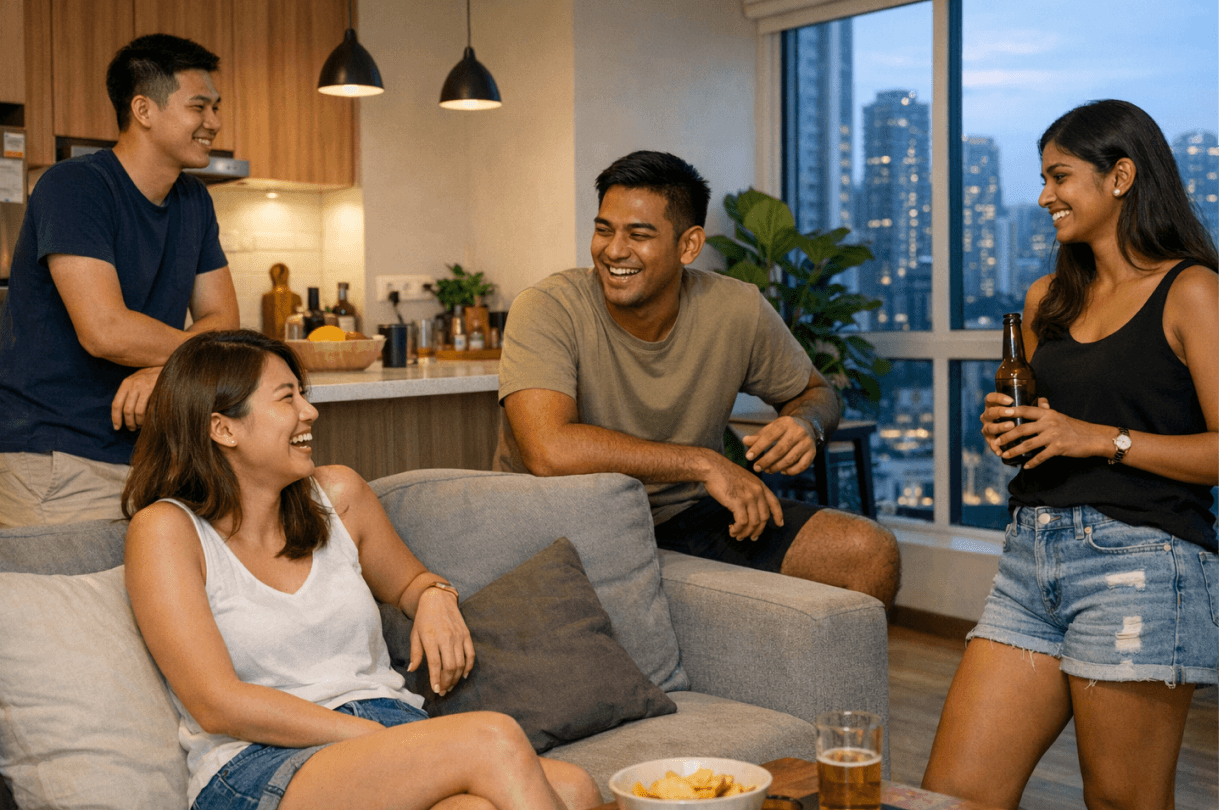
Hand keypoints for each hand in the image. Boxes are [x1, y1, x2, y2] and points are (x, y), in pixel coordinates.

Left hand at [111, 367, 162, 430]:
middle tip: (132, 428)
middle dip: (128, 422)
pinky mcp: (154, 389)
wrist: (168, 367)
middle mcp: (133, 385)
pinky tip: (149, 420)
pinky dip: (147, 418)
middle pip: (126, 410)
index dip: (115, 418)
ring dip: (138, 422)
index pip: (116, 404)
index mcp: (126, 383)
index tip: (117, 428)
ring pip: (137, 411)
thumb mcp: (138, 381)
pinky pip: (148, 408)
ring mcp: (144, 387)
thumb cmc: (152, 376)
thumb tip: (124, 412)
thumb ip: (130, 393)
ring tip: (141, 426)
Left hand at [407, 587, 474, 696]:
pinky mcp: (466, 634)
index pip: (436, 665)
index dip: (436, 680)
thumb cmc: (424, 617)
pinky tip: (463, 675)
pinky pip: (470, 654)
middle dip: (447, 683)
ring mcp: (458, 636)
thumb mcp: (415, 634)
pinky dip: (468, 667)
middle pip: (450, 667)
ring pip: (461, 663)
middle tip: (443, 691)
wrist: (438, 598)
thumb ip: (415, 653)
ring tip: (450, 686)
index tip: (436, 690)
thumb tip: (412, 670)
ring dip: (456, 678)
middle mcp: (446, 638)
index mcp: (431, 639)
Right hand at [702, 452, 782, 540]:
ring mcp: (749, 497)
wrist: (713, 467)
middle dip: (758, 530)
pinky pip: (742, 522)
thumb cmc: (723, 473)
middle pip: (764, 518)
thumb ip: (751, 490)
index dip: (778, 515)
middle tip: (752, 537)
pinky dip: (738, 529)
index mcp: (760, 485)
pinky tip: (732, 530)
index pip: (774, 503)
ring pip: (753, 523)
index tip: (779, 524)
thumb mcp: (744, 479)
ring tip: (738, 536)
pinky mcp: (738, 503)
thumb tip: (750, 508)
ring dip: (746, 533)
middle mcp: (758, 492)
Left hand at [742, 415, 816, 475]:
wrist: (807, 426)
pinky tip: (782, 471)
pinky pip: (802, 466)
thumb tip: (745, 441)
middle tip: (756, 468)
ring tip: (767, 470)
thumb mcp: (771, 429)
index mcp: (785, 423)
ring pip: (790, 459)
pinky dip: (791, 471)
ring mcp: (806, 443)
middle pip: (780, 450)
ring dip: (776, 467)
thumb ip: (758, 436)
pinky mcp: (812, 452)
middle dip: (766, 461)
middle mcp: (797, 432)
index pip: (769, 436)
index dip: (758, 447)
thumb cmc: (784, 430)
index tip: (748, 457)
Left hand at [981, 396, 1105, 468]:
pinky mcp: (1058, 448)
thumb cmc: (1075, 427)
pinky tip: (1026, 466)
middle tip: (996, 442)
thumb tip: (1040, 401)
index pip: (1025, 410)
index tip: (998, 415)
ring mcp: (1053, 435)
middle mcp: (1049, 423)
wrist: (1094, 437)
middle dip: (1006, 436)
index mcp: (1047, 413)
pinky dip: (1033, 462)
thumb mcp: (1059, 415)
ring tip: (1005, 455)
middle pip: (1022, 429)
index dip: (1010, 412)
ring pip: (1028, 444)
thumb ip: (1047, 410)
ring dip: (1014, 451)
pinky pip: (1041, 456)